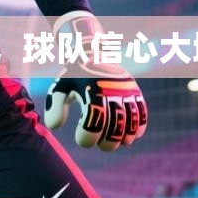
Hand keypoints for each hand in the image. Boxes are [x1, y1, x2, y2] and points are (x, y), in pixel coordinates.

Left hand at [44, 12, 147, 150]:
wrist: (94, 52)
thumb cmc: (74, 75)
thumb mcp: (60, 86)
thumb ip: (55, 106)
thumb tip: (55, 126)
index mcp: (92, 91)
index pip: (94, 122)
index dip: (88, 137)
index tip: (81, 140)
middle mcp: (111, 92)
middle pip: (115, 128)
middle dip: (107, 143)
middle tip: (99, 145)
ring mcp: (126, 92)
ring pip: (131, 123)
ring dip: (124, 139)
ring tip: (115, 142)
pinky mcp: (135, 92)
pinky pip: (142, 113)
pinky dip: (139, 128)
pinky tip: (131, 136)